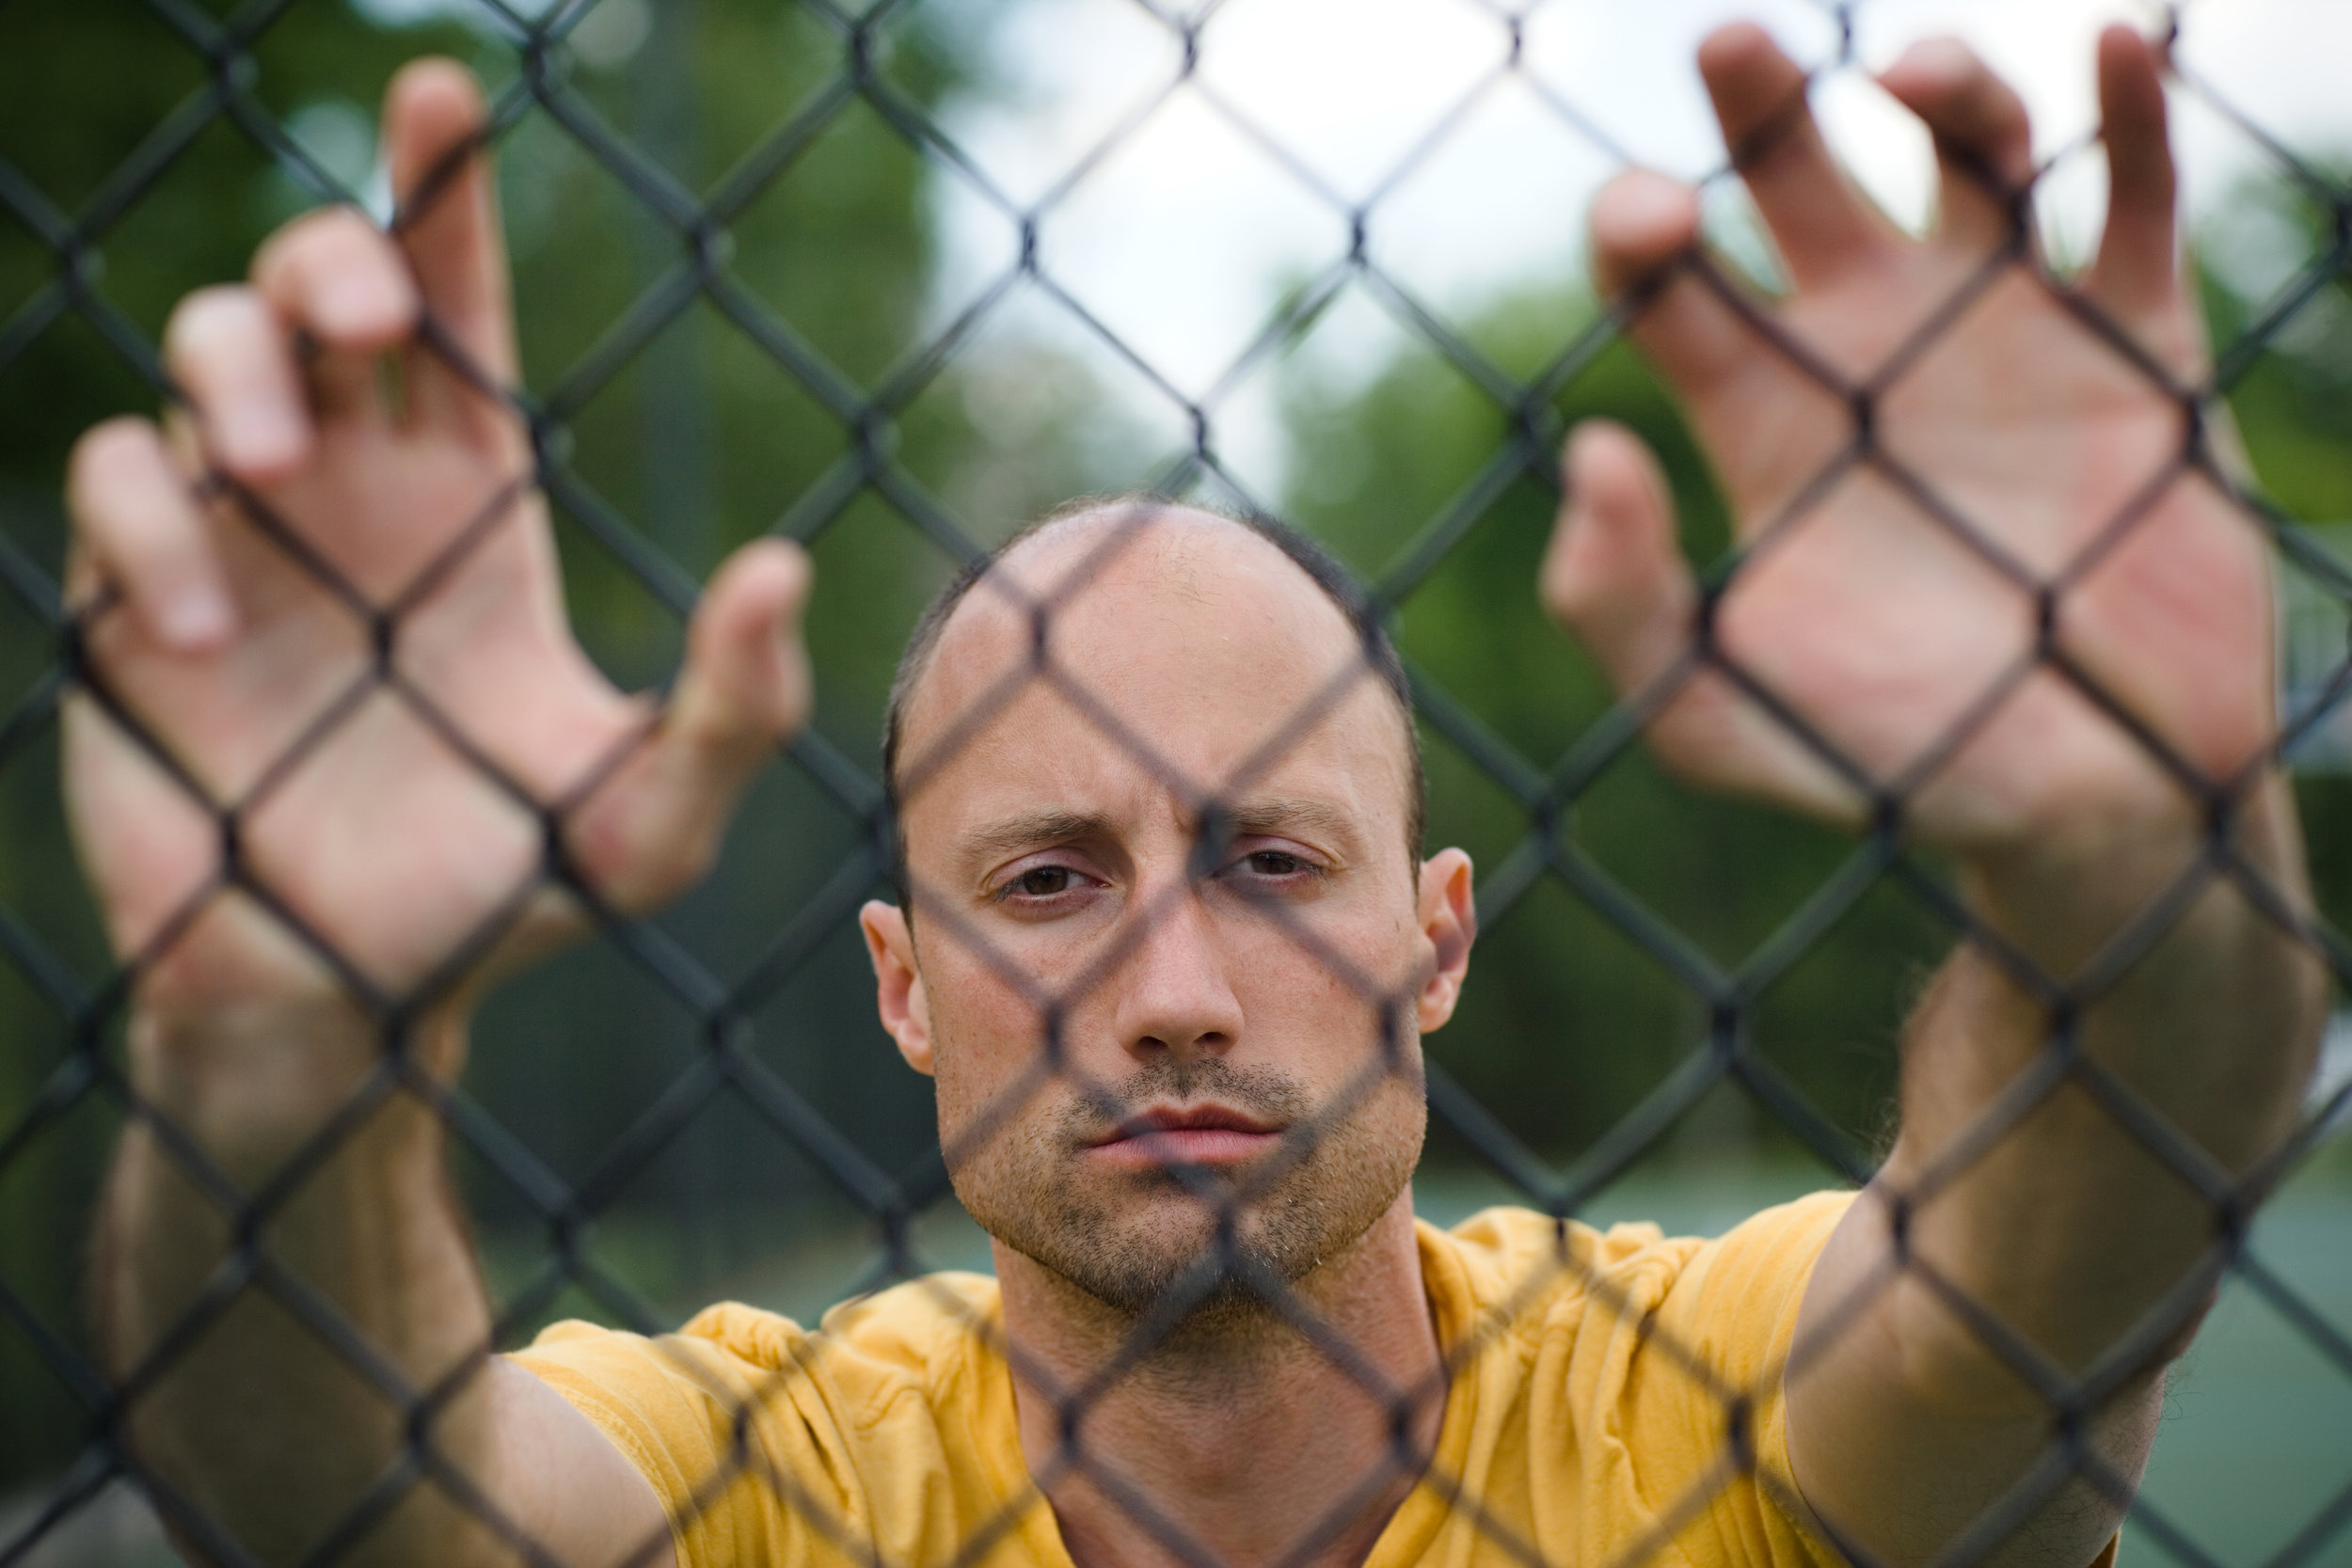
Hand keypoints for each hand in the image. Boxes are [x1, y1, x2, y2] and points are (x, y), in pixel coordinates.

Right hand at [63, 61, 809, 1027]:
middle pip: (319, 286)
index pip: (456, 315)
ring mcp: (236, 534)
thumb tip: (781, 565)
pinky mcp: (128, 596)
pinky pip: (113, 482)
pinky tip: (193, 635)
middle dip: (332, 255)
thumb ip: (735, 712)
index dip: (443, 198)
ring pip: (204, 348)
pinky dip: (147, 522)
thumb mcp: (648, 820)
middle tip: (364, 324)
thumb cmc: (507, 899)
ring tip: (281, 470)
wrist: (347, 998)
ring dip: (235, 369)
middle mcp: (352, 492)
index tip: (443, 91)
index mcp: (470, 504)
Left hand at [1543, 25, 2265, 861]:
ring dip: (1945, 86)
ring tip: (1914, 82)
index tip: (1653, 219)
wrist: (2087, 805)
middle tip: (1728, 47)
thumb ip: (1618, 610)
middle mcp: (1869, 347)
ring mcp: (2004, 331)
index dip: (1639, 227)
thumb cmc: (1885, 764)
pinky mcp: (2137, 345)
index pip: (1669, 279)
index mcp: (1757, 414)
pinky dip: (2130, 115)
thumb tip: (1589, 452)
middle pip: (1796, 175)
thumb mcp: (1713, 715)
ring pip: (1967, 154)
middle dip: (1759, 101)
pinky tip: (2113, 47)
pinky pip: (2135, 198)